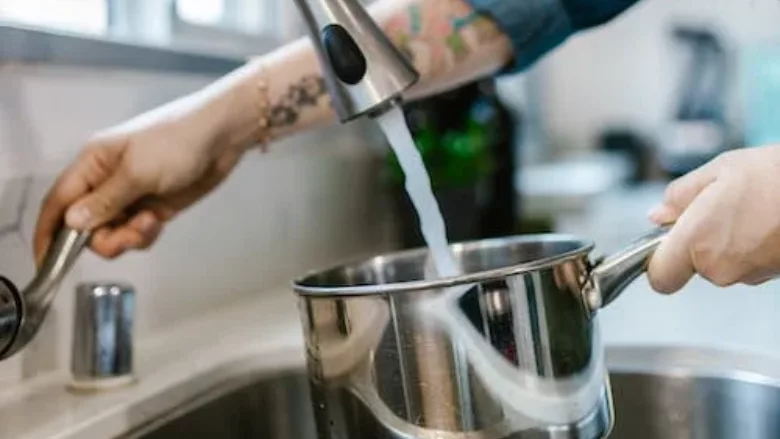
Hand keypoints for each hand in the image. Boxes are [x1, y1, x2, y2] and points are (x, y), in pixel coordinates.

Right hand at [33, 90, 253, 262]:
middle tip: (130, 235)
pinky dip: (144, 234)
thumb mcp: (137, 172)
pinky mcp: (153, 207)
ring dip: (128, 237)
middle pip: (86, 226)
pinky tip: (158, 222)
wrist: (221, 137)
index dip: (48, 233)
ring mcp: (131, 196)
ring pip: (112, 232)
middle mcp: (106, 182)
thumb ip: (104, 201)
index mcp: (93, 164)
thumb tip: (71, 222)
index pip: (58, 202)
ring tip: (150, 222)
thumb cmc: (176, 143)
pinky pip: (136, 232)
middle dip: (104, 238)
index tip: (46, 262)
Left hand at [647, 146, 779, 292]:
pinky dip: (751, 246)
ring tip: (748, 209)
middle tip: (717, 208)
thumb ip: (679, 196)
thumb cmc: (775, 176)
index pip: (661, 277)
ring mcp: (748, 274)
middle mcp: (719, 266)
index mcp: (695, 241)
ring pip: (722, 265)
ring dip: (728, 242)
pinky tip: (764, 221)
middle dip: (699, 241)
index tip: (663, 245)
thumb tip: (658, 215)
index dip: (659, 262)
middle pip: (694, 266)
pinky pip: (748, 264)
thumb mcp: (717, 171)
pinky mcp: (770, 276)